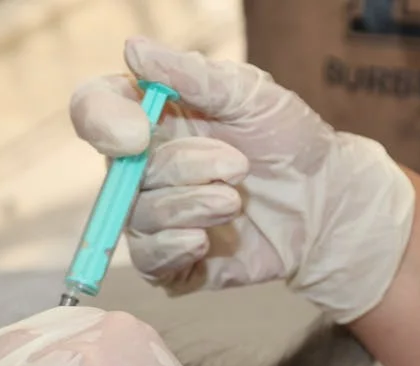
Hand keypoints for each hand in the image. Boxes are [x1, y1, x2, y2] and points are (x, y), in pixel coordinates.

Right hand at [70, 37, 414, 323]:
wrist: (326, 202)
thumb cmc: (287, 139)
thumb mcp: (248, 94)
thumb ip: (190, 74)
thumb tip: (133, 49)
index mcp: (151, 119)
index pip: (93, 111)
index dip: (102, 121)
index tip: (139, 131)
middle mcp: (143, 168)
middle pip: (123, 173)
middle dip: (183, 168)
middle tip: (238, 165)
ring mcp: (154, 217)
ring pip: (137, 219)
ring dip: (191, 207)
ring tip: (236, 200)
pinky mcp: (172, 261)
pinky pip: (148, 261)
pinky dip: (175, 248)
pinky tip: (207, 240)